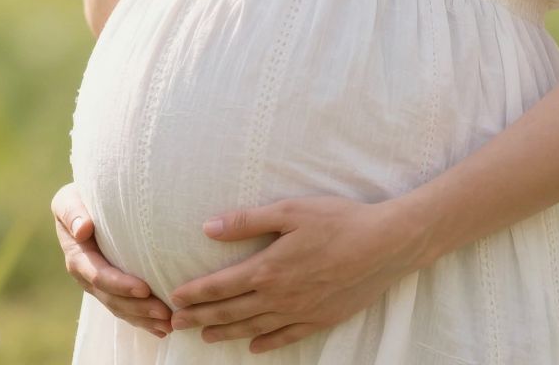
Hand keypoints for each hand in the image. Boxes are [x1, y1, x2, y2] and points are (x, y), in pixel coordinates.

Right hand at [53, 182, 173, 338]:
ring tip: (169, 324)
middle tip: (165, 313)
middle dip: (138, 308)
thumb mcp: (68, 200)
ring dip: (143, 319)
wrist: (82, 206)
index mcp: (78, 256)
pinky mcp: (111, 288)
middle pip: (112, 299)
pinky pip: (125, 308)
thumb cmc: (78, 198)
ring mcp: (99, 285)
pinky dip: (142, 320)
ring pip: (120, 308)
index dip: (120, 284)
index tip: (144, 289)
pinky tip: (163, 328)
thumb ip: (72, 212)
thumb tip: (83, 229)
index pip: (99, 276)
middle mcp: (87, 276)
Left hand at [165, 196, 425, 351]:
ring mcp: (299, 312)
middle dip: (200, 318)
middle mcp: (278, 296)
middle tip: (176, 323)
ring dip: (225, 333)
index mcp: (267, 268)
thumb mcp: (290, 211)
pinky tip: (254, 348)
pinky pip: (286, 337)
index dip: (194, 294)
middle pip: (229, 312)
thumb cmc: (339, 221)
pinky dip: (266, 344)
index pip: (219, 287)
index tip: (173, 299)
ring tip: (206, 337)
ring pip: (253, 328)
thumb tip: (208, 228)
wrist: (385, 245)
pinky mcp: (320, 319)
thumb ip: (247, 221)